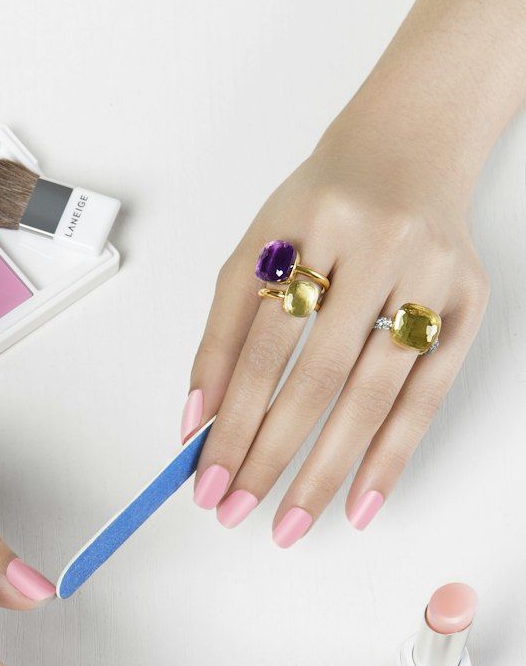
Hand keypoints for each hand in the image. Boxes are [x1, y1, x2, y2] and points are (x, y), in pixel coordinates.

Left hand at [181, 134, 488, 542]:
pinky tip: (359, 502)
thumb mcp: (257, 248)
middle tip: (239, 509)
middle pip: (315, 376)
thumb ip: (222, 334)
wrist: (411, 144)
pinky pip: (427, 397)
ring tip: (290, 521)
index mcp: (308, 225)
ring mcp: (429, 273)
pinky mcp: (469, 301)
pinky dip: (391, 456)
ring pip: (371, 394)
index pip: (259, 346)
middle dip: (270, 454)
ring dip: (326, 470)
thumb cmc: (323, 209)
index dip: (230, 421)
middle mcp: (376, 244)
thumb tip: (197, 425)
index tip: (207, 479)